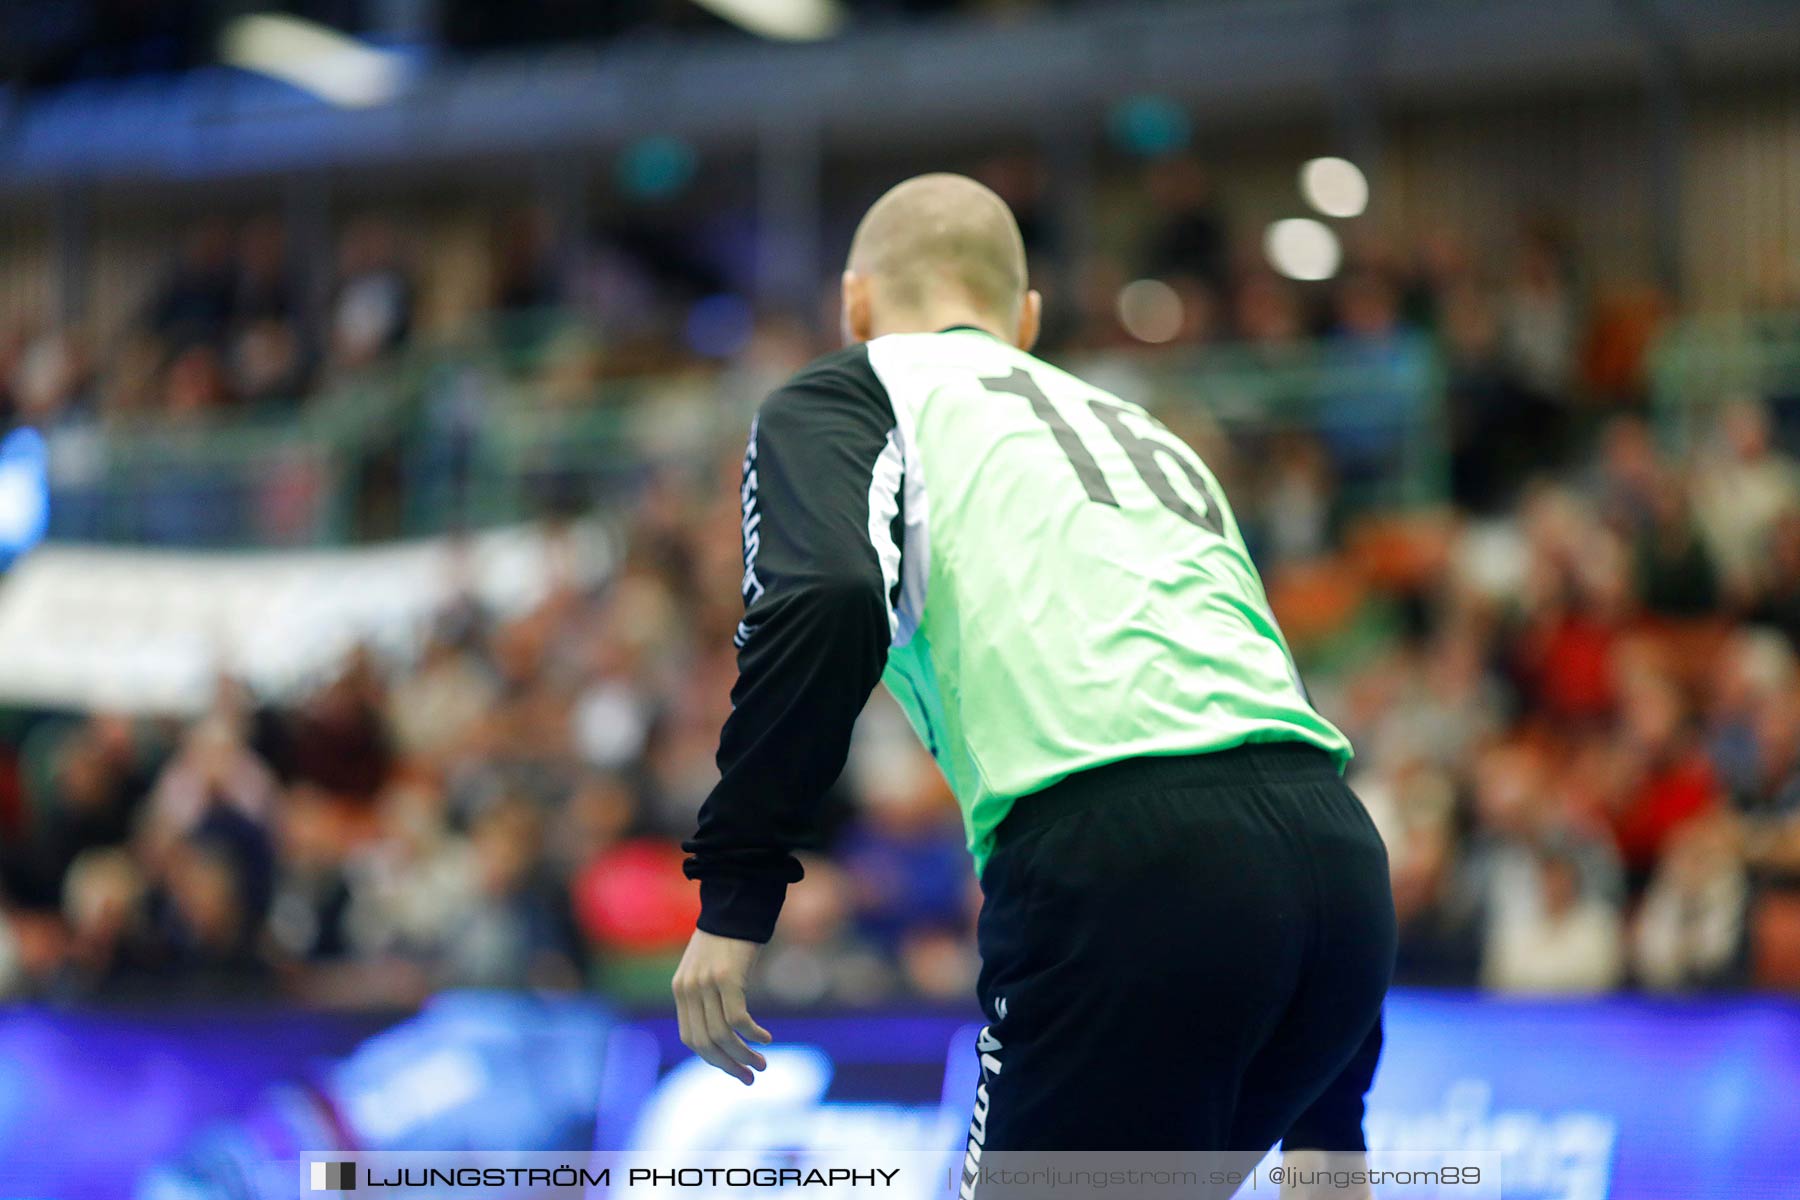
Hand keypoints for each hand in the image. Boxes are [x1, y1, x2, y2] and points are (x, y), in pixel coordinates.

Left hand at [672, 928, 772, 1084]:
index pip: (691, 1038)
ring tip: (761, 1064)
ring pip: (722, 1035)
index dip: (712, 1059)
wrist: (736, 904)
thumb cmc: (728, 939)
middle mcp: (689, 989)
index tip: (734, 1069)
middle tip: (749, 1077)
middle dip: (728, 1065)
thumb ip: (707, 996)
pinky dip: (752, 1034)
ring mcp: (706, 983)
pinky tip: (765, 1039)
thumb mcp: (708, 969)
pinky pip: (738, 1018)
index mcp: (681, 990)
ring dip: (743, 1055)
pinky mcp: (727, 977)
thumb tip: (725, 1032)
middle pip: (705, 1042)